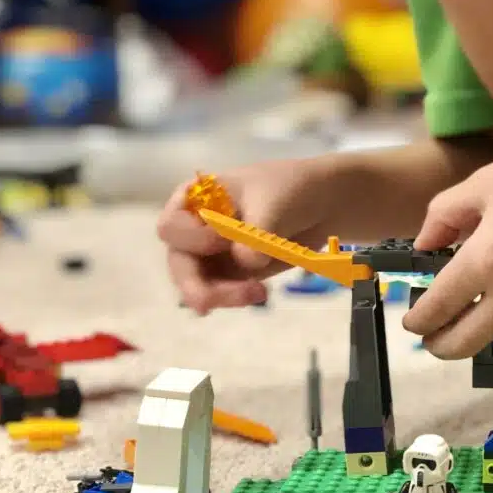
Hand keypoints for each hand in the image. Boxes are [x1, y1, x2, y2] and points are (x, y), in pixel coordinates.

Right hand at [158, 158, 335, 313]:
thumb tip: (245, 262)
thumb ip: (255, 231)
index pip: (171, 227)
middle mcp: (195, 229)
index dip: (191, 239)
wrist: (321, 205)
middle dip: (195, 285)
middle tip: (211, 302)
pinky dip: (237, 298)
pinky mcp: (233, 275)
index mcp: (194, 200)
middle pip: (179, 264)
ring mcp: (212, 255)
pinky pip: (223, 293)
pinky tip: (260, 294)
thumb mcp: (273, 202)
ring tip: (259, 293)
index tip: (223, 239)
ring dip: (222, 296)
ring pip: (198, 286)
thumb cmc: (289, 189)